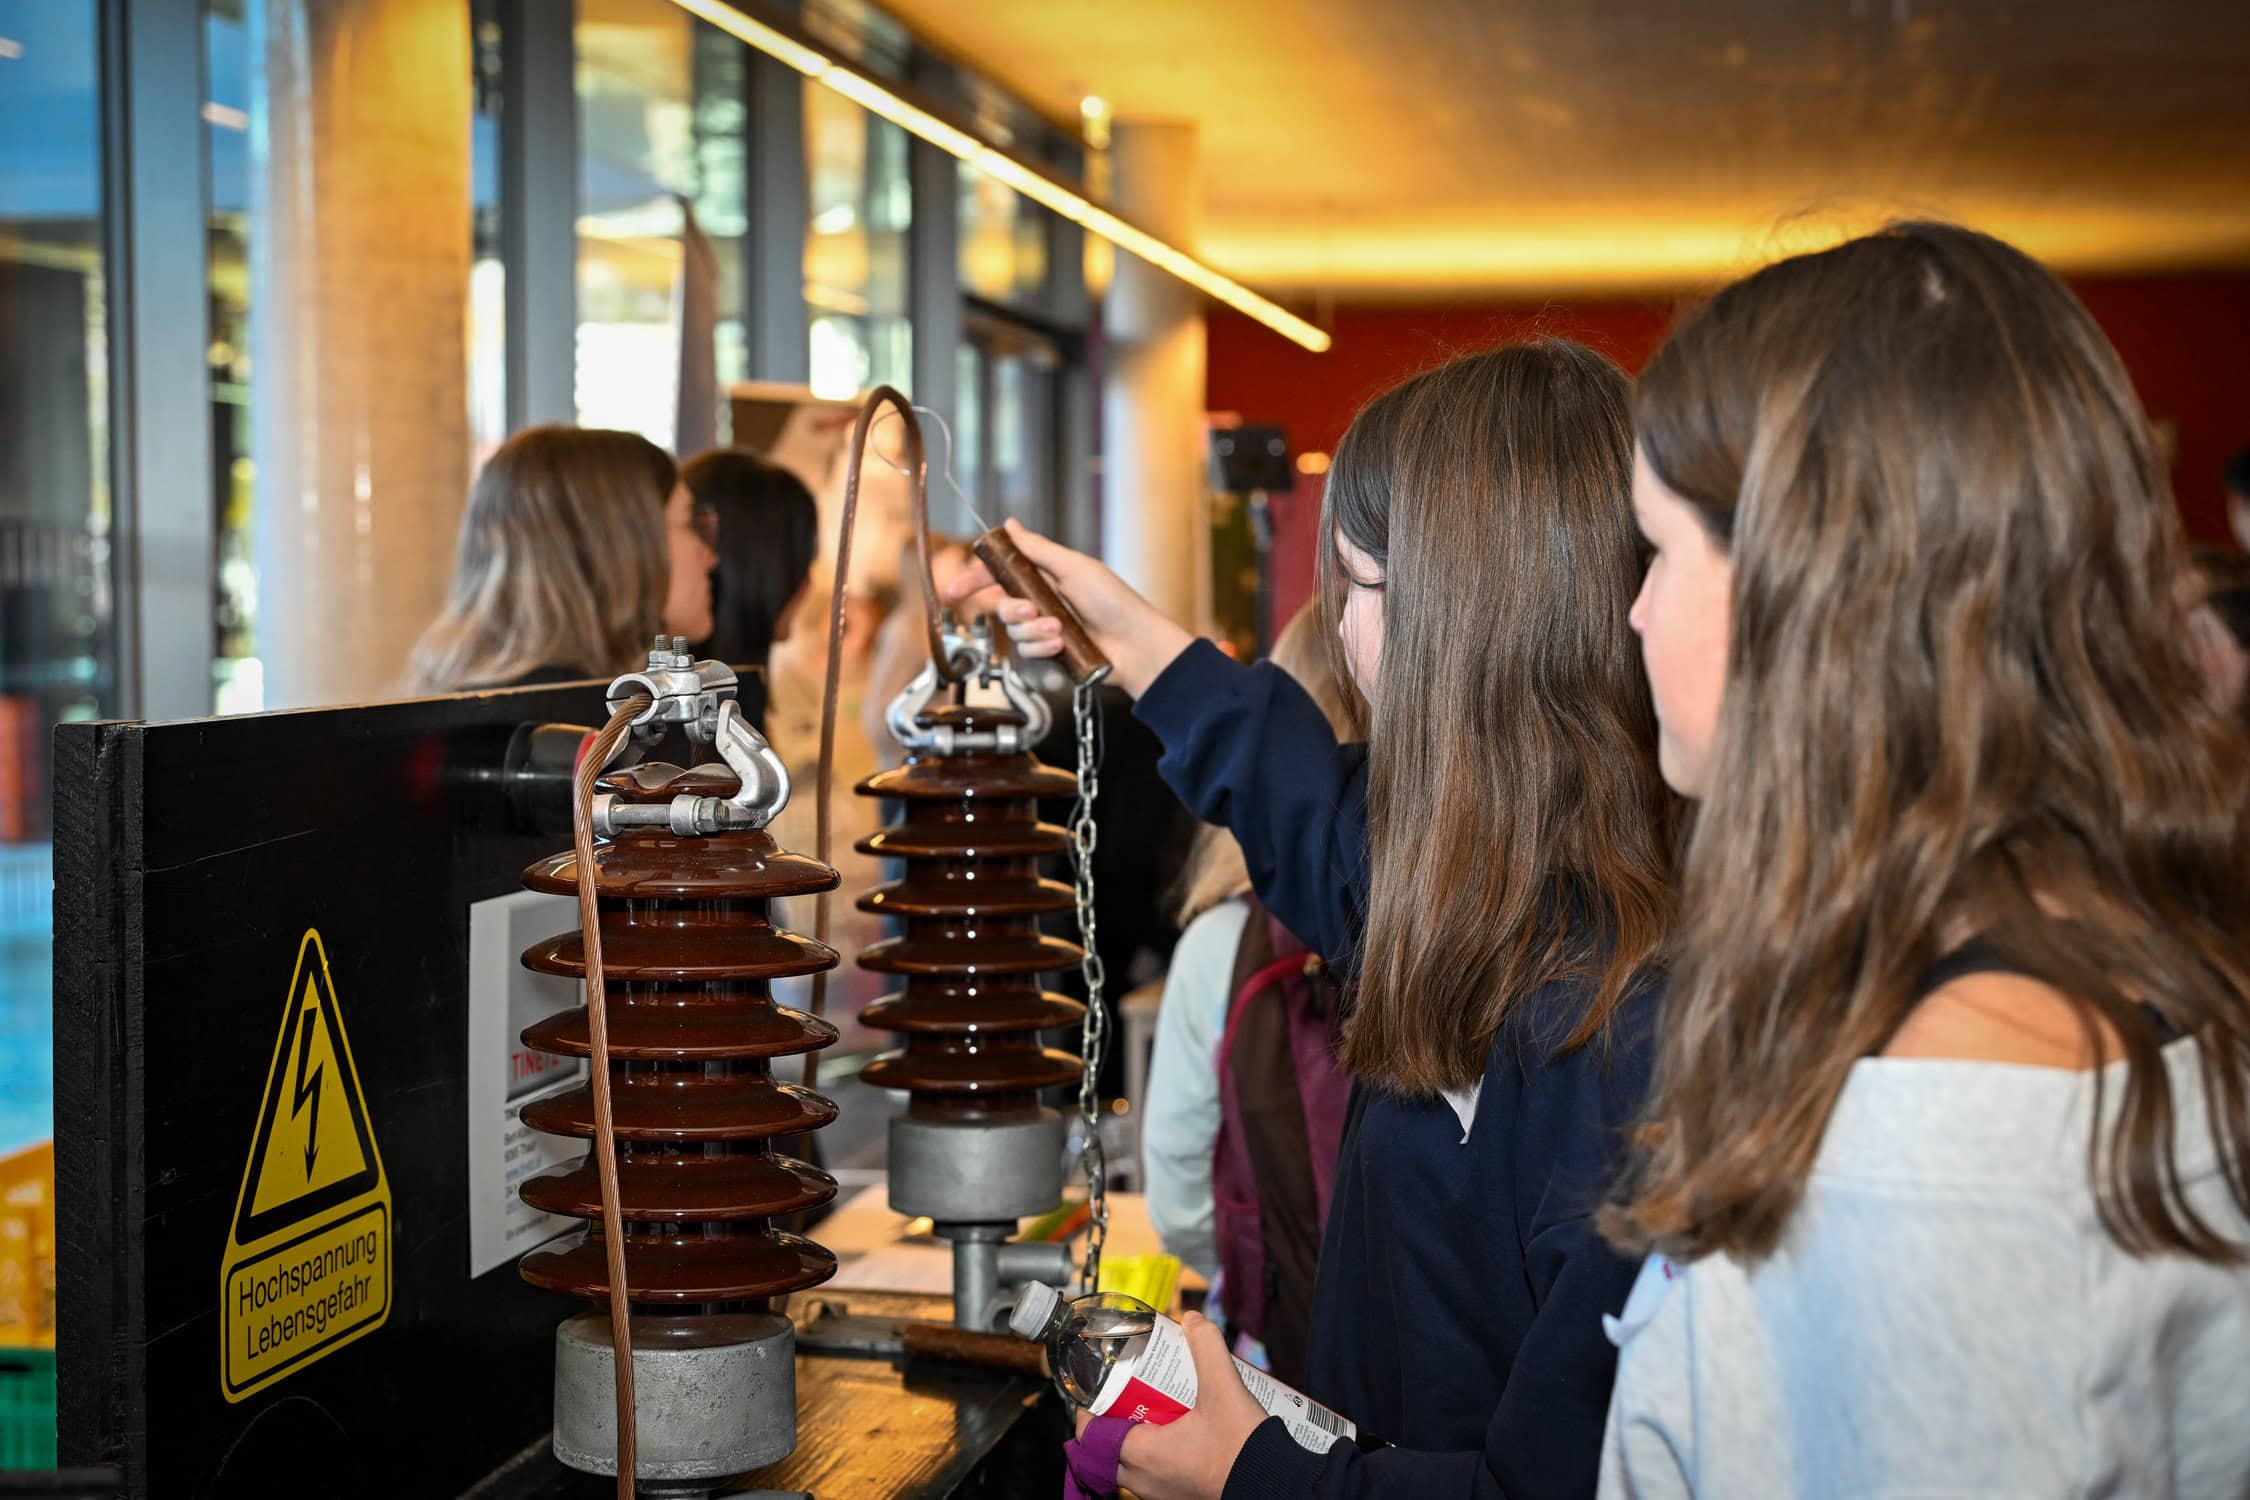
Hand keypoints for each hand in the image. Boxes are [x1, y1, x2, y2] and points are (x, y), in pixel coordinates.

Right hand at [944, 519, 1195, 696]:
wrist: (1136, 645)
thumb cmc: (1114, 601)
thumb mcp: (1074, 567)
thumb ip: (1037, 550)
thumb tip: (1009, 525)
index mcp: (1045, 576)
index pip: (1001, 574)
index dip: (976, 579)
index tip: (956, 590)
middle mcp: (1042, 601)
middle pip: (1002, 605)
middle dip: (1013, 610)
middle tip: (1033, 611)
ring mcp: (1045, 628)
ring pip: (1013, 631)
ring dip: (1033, 631)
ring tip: (1059, 631)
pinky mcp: (1050, 652)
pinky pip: (1027, 651)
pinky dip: (1041, 648)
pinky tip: (1061, 647)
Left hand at [1071, 1313, 1267, 1499]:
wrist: (1277, 1486)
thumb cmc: (1245, 1449)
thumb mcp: (1224, 1388)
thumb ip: (1207, 1347)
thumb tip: (1192, 1321)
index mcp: (1144, 1456)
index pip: (1092, 1435)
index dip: (1090, 1409)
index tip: (1101, 1388)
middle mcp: (1146, 1482)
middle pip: (1109, 1449)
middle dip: (1115, 1420)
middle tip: (1132, 1394)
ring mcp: (1164, 1495)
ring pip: (1132, 1466)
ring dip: (1137, 1438)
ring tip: (1159, 1409)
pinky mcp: (1182, 1498)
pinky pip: (1155, 1477)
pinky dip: (1158, 1455)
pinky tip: (1183, 1433)